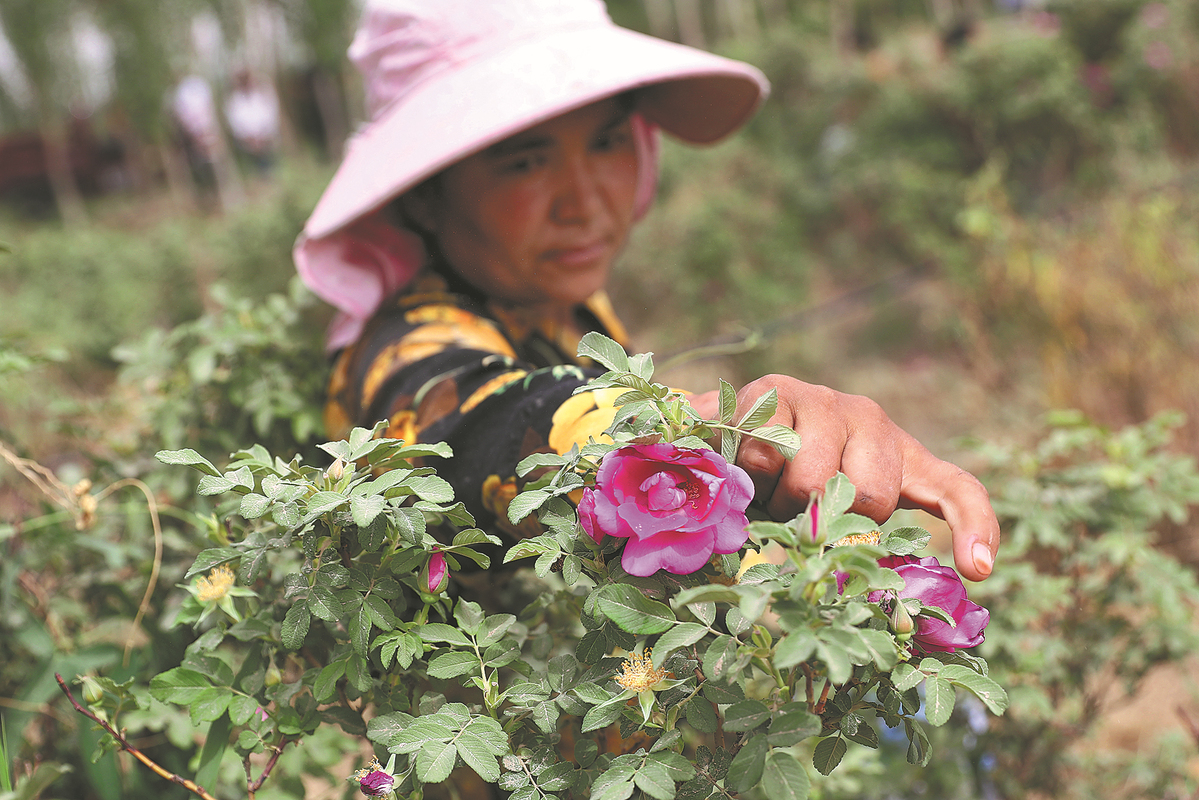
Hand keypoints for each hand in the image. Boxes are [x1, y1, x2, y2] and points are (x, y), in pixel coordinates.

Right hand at [691, 376, 998, 580]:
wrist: (722, 430)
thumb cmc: (783, 484)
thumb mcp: (827, 515)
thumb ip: (853, 538)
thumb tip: (873, 579)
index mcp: (897, 456)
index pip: (957, 489)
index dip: (974, 527)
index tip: (978, 570)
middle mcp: (871, 420)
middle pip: (871, 496)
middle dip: (827, 522)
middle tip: (797, 516)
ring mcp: (825, 399)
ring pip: (812, 477)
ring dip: (779, 502)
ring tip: (767, 491)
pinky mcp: (777, 389)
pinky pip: (766, 453)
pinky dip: (749, 475)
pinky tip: (742, 464)